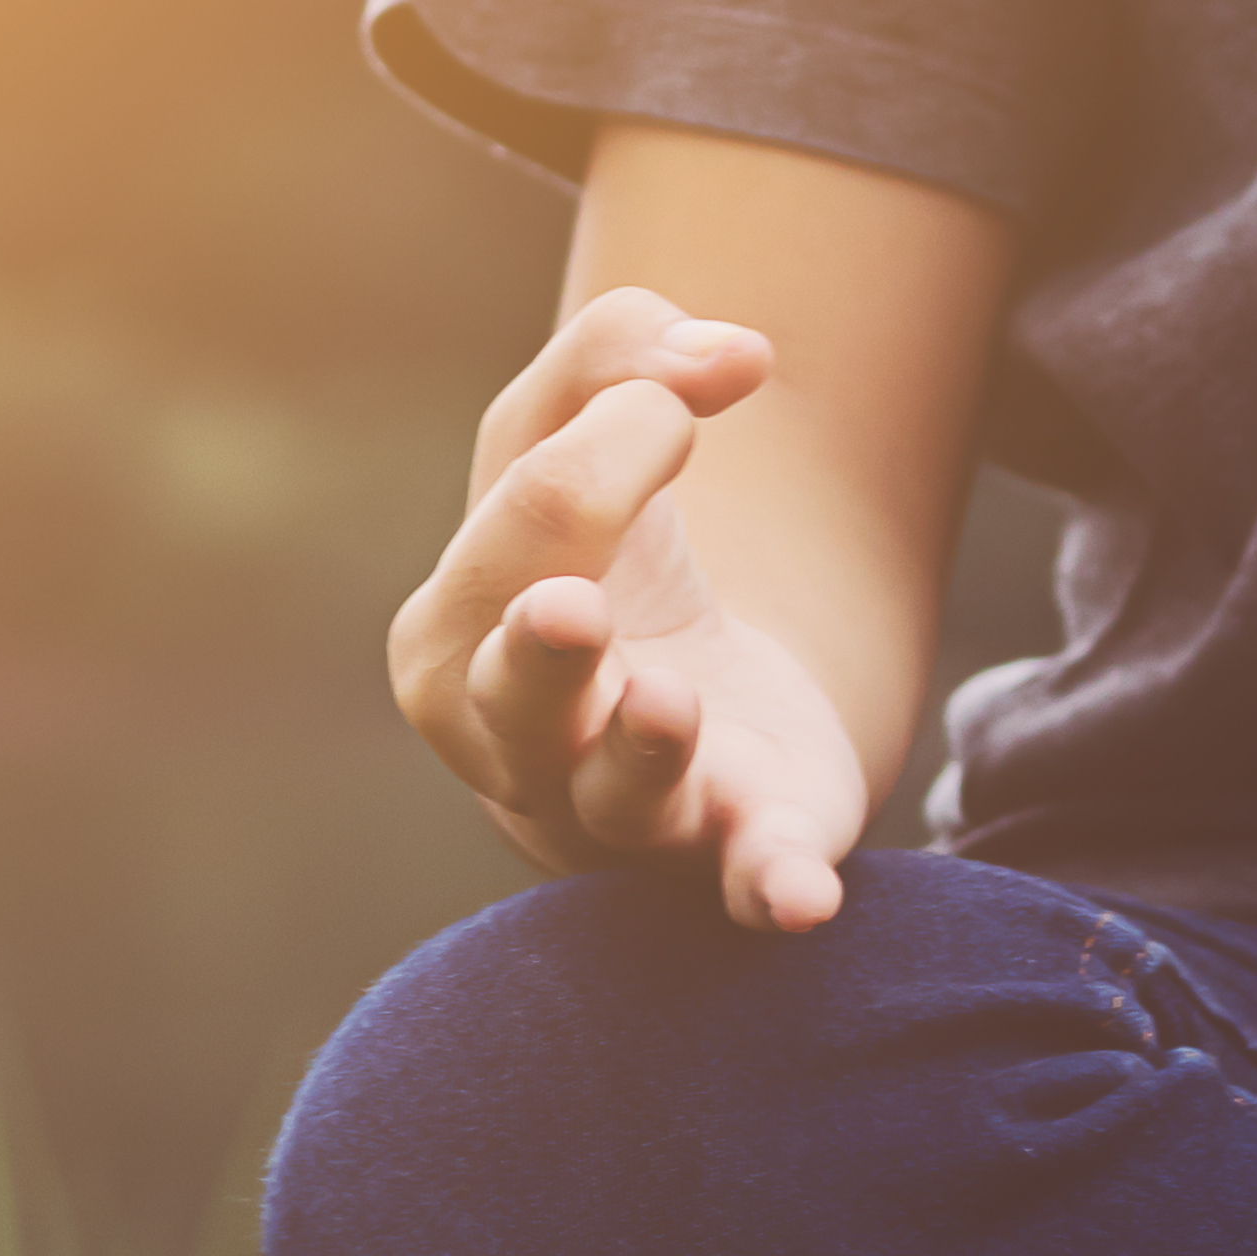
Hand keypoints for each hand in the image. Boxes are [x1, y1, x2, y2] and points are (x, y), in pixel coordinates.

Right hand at [389, 285, 876, 932]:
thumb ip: (622, 354)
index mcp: (454, 634)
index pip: (535, 516)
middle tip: (571, 612)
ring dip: (643, 754)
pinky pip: (747, 885)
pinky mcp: (735, 854)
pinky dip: (770, 889)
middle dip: (544, 654)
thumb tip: (731, 356)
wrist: (685, 700)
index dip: (635, 424)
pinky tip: (801, 901)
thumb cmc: (597, 565)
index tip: (690, 402)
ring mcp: (622, 812)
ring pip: (619, 795)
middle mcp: (517, 744)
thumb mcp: (578, 433)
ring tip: (666, 702)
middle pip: (522, 686)